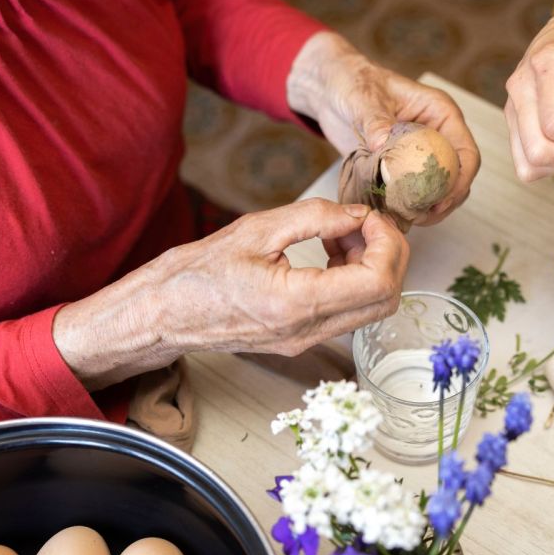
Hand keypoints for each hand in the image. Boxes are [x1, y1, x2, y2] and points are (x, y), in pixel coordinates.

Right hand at [54, 199, 408, 386]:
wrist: (163, 314)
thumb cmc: (197, 273)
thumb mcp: (256, 229)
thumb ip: (314, 218)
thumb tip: (356, 214)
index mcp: (297, 304)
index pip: (378, 282)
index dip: (387, 244)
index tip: (369, 217)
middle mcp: (308, 331)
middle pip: (386, 300)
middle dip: (389, 255)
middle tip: (364, 223)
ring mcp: (307, 340)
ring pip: (372, 308)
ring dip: (373, 266)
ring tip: (342, 233)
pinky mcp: (302, 338)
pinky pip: (348, 311)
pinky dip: (355, 279)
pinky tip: (330, 252)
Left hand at [287, 32, 478, 223]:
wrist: (330, 90)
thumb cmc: (352, 82)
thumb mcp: (363, 99)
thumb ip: (375, 120)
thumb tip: (382, 142)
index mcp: (440, 113)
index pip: (466, 153)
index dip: (460, 181)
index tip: (441, 200)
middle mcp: (437, 135)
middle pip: (457, 177)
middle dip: (445, 200)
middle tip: (423, 216)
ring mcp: (420, 153)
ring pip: (438, 188)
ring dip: (428, 207)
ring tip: (408, 219)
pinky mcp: (401, 167)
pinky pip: (413, 192)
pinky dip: (407, 205)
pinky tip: (393, 215)